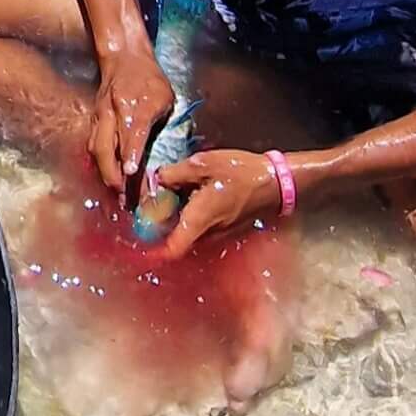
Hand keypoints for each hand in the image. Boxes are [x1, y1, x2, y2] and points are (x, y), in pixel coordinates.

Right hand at [87, 43, 174, 197]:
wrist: (123, 57)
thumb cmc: (148, 77)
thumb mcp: (165, 97)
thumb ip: (160, 123)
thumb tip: (158, 149)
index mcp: (136, 107)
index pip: (132, 136)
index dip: (130, 156)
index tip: (131, 174)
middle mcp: (114, 112)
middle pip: (107, 147)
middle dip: (112, 172)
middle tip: (121, 192)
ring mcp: (101, 115)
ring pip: (97, 147)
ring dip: (104, 170)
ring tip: (114, 188)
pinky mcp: (95, 118)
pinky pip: (94, 143)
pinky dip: (100, 160)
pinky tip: (107, 172)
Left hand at [151, 148, 282, 259]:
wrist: (276, 182)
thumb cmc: (241, 172)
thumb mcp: (203, 164)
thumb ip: (174, 174)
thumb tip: (155, 181)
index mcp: (199, 220)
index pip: (172, 249)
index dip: (153, 250)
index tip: (139, 240)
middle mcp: (208, 233)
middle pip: (175, 239)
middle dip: (161, 226)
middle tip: (152, 204)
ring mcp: (219, 233)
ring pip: (188, 233)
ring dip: (177, 220)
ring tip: (172, 195)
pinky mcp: (226, 228)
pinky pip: (201, 228)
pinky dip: (191, 217)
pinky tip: (192, 195)